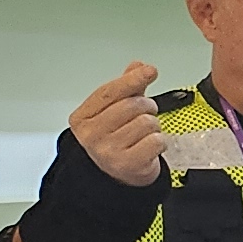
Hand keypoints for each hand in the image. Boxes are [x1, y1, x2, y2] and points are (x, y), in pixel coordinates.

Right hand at [73, 62, 168, 185]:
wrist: (115, 176)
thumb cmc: (114, 139)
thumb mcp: (112, 111)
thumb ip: (125, 88)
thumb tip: (138, 66)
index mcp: (83, 117)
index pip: (109, 92)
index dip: (131, 79)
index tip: (149, 70)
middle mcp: (91, 134)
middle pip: (132, 105)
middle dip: (146, 107)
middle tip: (143, 115)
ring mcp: (108, 150)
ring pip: (147, 122)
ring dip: (153, 126)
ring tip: (143, 134)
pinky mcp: (127, 163)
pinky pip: (156, 140)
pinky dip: (159, 142)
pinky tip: (148, 147)